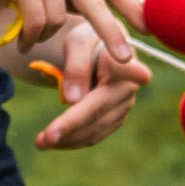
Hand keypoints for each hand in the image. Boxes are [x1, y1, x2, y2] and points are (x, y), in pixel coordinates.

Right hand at [0, 0, 145, 68]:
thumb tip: (99, 17)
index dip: (133, 8)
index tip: (151, 29)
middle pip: (98, 3)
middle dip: (113, 34)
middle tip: (126, 59)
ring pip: (59, 19)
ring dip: (44, 35)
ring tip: (29, 37)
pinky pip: (37, 20)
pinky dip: (31, 37)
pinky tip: (22, 41)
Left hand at [19, 15, 144, 152]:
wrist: (98, 49)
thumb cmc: (87, 41)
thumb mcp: (78, 43)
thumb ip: (76, 66)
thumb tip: (72, 100)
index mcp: (123, 65)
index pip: (123, 72)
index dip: (132, 75)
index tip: (144, 75)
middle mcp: (128, 90)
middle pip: (97, 113)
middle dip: (69, 129)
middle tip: (41, 141)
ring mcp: (124, 107)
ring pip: (94, 130)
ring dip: (68, 140)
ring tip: (40, 144)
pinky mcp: (115, 119)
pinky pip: (94, 134)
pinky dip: (73, 140)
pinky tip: (53, 142)